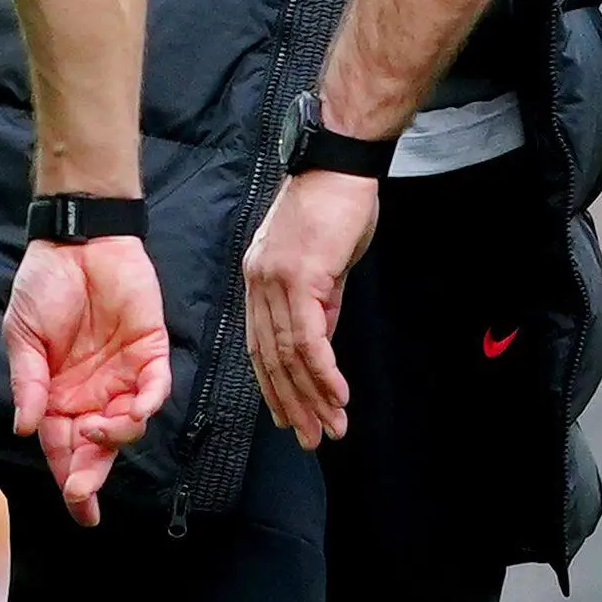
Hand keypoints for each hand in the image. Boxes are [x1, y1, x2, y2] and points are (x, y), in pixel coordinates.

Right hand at [6, 232, 173, 526]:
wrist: (78, 240)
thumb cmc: (44, 286)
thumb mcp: (23, 336)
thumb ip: (27, 384)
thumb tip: (24, 429)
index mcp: (56, 397)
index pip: (63, 450)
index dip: (70, 482)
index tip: (79, 510)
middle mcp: (91, 394)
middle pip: (95, 448)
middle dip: (91, 475)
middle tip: (83, 490)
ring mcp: (122, 375)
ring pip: (127, 425)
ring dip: (115, 438)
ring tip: (99, 430)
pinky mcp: (150, 351)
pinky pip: (155, 388)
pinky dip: (148, 404)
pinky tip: (135, 410)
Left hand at [243, 169, 380, 450]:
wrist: (343, 163)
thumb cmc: (339, 203)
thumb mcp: (326, 261)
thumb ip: (320, 301)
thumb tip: (322, 341)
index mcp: (259, 277)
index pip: (261, 345)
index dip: (275, 386)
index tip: (291, 417)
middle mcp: (259, 282)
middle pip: (270, 358)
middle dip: (293, 404)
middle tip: (311, 438)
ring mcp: (276, 280)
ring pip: (289, 355)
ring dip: (313, 397)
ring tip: (331, 428)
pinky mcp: (300, 278)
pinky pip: (309, 339)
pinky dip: (323, 372)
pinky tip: (338, 396)